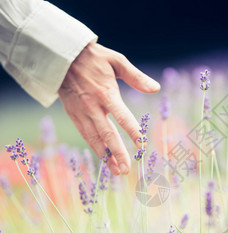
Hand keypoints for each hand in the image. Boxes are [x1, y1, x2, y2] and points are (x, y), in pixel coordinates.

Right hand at [59, 43, 159, 174]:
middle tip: (127, 169)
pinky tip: (104, 158)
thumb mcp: (117, 61)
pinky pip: (86, 135)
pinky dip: (95, 148)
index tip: (143, 146)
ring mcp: (81, 112)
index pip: (122, 117)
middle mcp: (93, 106)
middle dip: (117, 153)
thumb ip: (136, 77)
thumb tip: (156, 88)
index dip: (133, 132)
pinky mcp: (73, 115)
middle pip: (107, 134)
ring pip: (94, 139)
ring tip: (117, 171)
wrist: (62, 56)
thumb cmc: (94, 58)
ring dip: (105, 156)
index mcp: (106, 93)